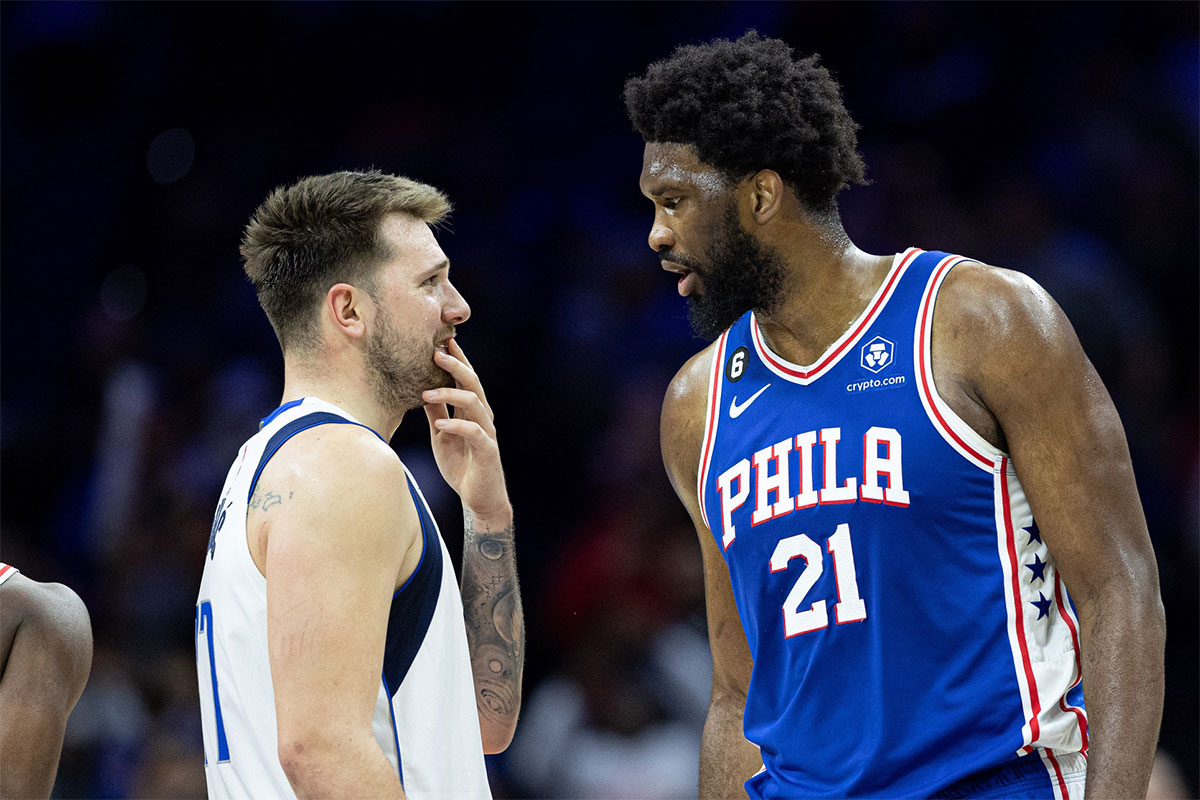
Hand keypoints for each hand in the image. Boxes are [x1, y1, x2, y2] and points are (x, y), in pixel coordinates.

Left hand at [422, 339, 511, 524]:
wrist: (480, 499)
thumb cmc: (462, 466)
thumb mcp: (442, 435)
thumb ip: (436, 413)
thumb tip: (421, 389)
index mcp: (472, 412)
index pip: (466, 380)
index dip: (456, 360)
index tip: (441, 341)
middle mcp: (482, 417)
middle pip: (473, 384)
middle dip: (456, 366)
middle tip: (436, 353)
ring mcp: (487, 433)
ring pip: (475, 403)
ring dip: (451, 395)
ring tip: (426, 393)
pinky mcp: (487, 452)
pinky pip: (475, 433)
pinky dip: (457, 426)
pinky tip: (440, 425)